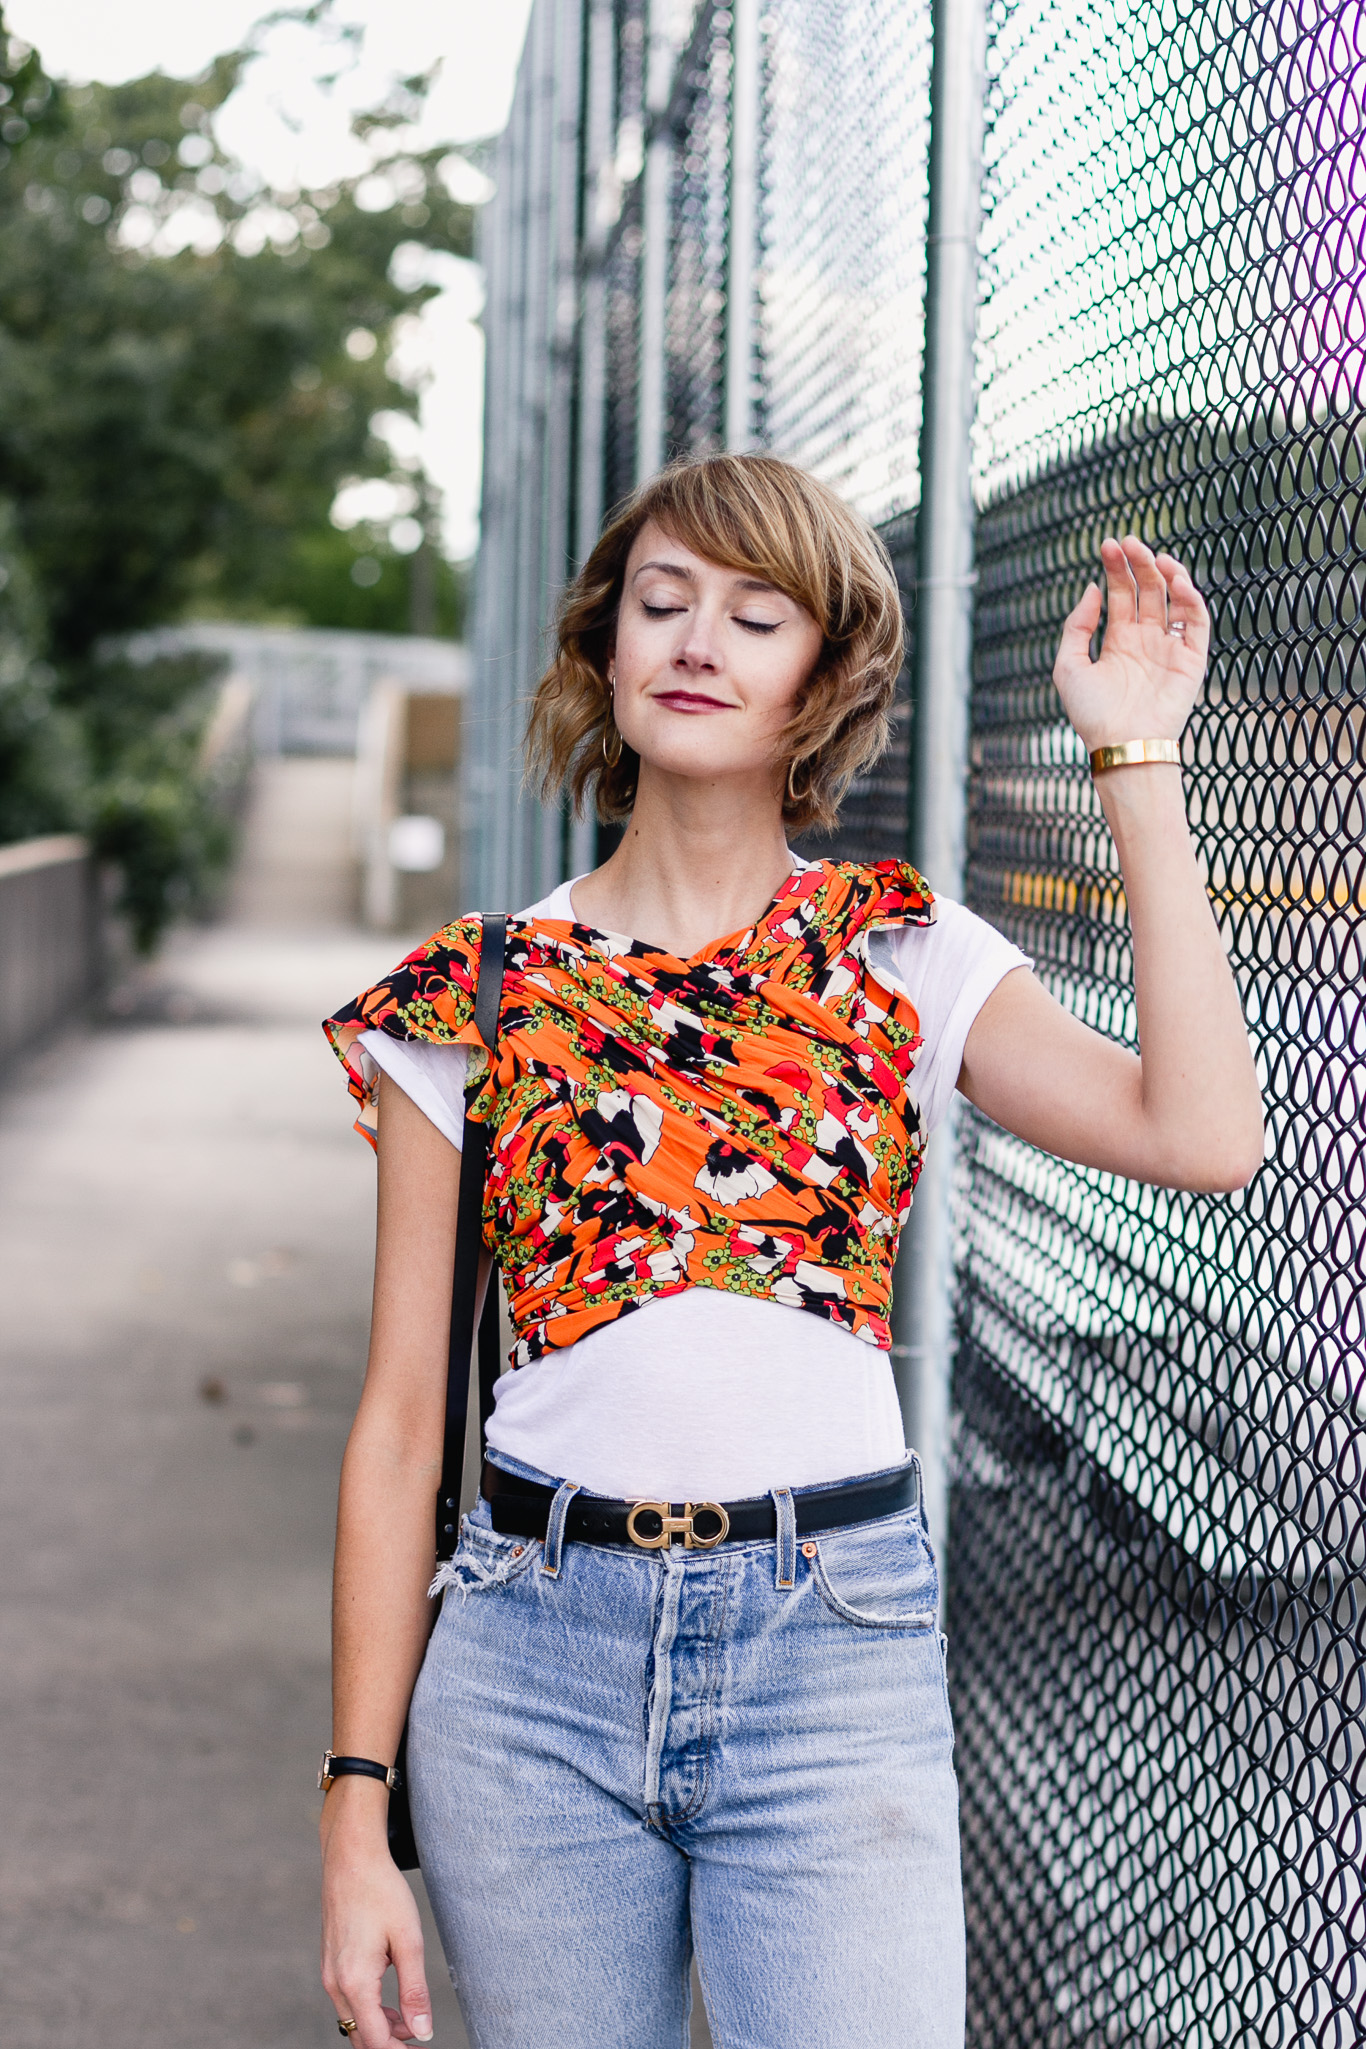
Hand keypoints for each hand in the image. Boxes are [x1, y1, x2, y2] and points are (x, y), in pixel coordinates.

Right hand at [322, 1789, 433, 2046]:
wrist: (351, 1857)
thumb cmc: (382, 1892)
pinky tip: (392, 2000)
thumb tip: (423, 2032)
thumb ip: (414, 1991)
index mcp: (354, 1981)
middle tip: (419, 2037)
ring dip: (381, 2027)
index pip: (375, 2040)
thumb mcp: (409, 1941)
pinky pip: (348, 1999)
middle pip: (360, 2035)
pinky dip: (370, 2008)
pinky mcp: (331, 1962)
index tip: (422, 2046)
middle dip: (389, 2044)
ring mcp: (329, 1973)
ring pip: (353, 2019)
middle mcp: (335, 1983)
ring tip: (412, 2020)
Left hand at [1053, 535, 1209, 752]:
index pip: (1122, 593)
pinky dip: (1191, 598)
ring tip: (1154, 556)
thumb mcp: (1069, 666)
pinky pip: (1197, 621)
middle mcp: (1145, 639)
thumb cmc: (1091, 713)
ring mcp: (1169, 647)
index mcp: (1118, 640)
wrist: (1121, 743)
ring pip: (1173, 599)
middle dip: (1139, 563)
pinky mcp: (1191, 659)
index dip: (1116, 568)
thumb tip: (1091, 589)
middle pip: (1147, 589)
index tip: (1108, 545)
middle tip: (1129, 542)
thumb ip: (1077, 626)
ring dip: (1166, 573)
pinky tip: (1175, 580)